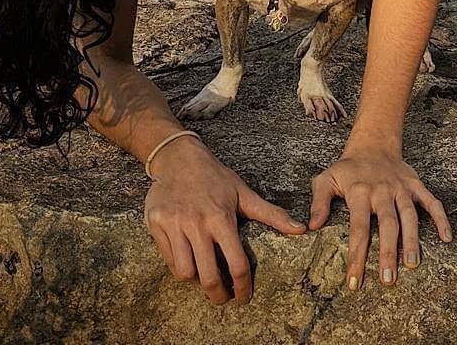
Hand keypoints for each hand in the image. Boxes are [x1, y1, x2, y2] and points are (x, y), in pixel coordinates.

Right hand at [144, 136, 305, 304]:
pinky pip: (167, 258)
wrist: (178, 158)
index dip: (242, 287)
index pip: (236, 264)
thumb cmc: (215, 177)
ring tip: (204, 275)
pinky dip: (178, 265)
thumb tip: (301, 229)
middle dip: (218, 295)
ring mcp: (174, 224)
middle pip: (208, 276)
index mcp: (221, 218)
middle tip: (223, 298)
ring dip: (196, 280)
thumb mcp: (243, 193)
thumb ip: (271, 214)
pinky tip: (189, 259)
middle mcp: (197, 223)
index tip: (243, 297)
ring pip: (184, 272)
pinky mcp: (156, 224)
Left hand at [308, 139, 451, 289]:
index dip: (357, 256)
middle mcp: (382, 190)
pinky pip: (431, 201)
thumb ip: (319, 201)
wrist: (373, 144)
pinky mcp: (415, 185)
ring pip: (410, 215)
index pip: (358, 228)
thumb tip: (312, 227)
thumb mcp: (326, 178)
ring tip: (413, 265)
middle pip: (387, 224)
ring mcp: (401, 188)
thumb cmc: (348, 169)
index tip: (355, 282)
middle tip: (388, 280)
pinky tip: (447, 237)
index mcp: (359, 191)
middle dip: (388, 253)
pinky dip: (440, 217)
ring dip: (412, 240)